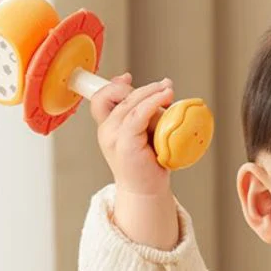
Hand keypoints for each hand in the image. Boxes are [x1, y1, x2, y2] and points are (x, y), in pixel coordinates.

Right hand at [89, 74, 174, 198]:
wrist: (145, 192)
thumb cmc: (147, 166)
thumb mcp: (143, 136)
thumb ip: (143, 117)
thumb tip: (161, 93)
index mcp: (107, 127)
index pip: (101, 99)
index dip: (113, 86)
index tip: (127, 78)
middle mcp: (106, 130)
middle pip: (119, 96)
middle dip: (145, 89)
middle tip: (166, 86)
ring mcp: (113, 135)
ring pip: (130, 103)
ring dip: (151, 94)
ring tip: (168, 91)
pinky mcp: (125, 142)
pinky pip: (138, 114)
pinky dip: (151, 103)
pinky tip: (165, 98)